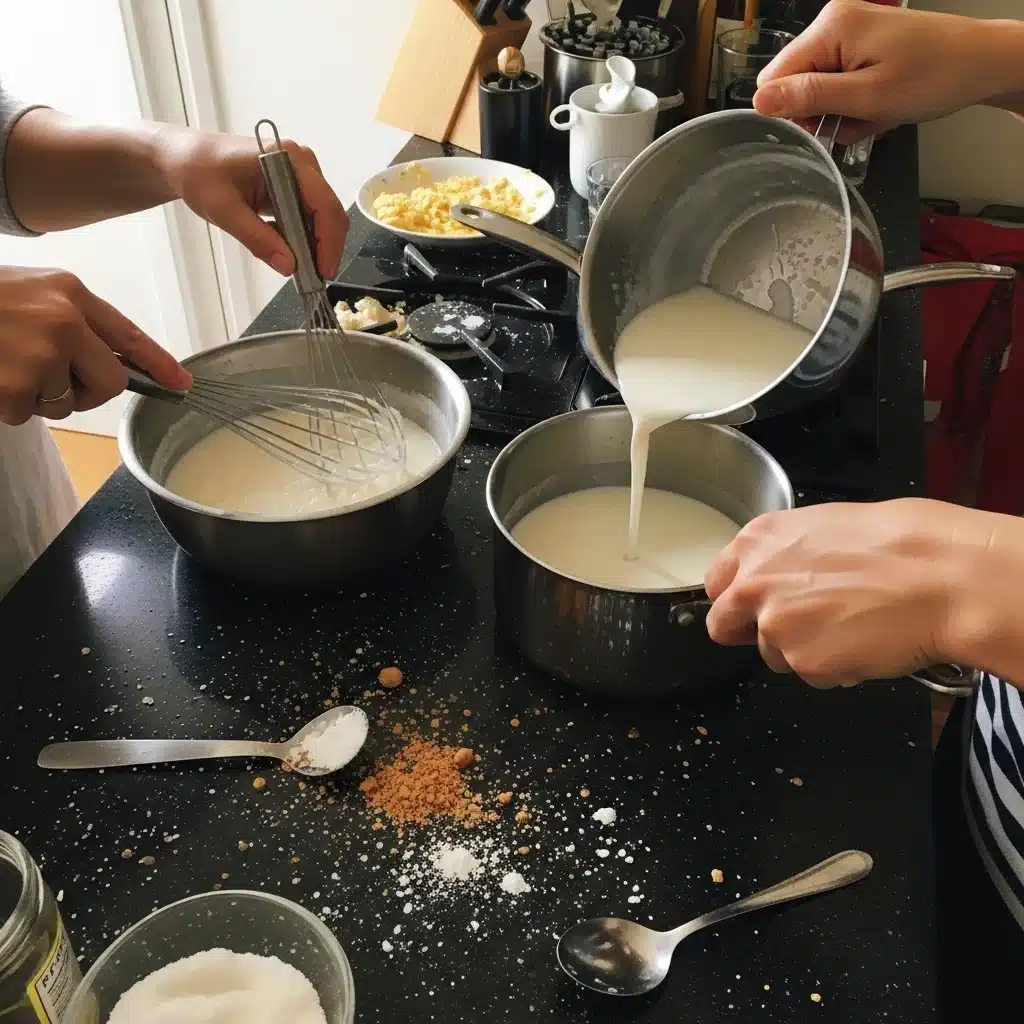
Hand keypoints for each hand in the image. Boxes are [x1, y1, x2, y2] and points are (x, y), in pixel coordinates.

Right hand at [0, 266, 190, 424]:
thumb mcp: (32, 292)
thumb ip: (74, 321)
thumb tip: (115, 361)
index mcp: (71, 292)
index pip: (130, 334)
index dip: (160, 365)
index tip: (182, 385)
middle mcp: (64, 320)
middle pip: (109, 382)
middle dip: (85, 392)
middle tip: (49, 379)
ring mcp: (42, 353)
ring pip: (64, 403)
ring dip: (36, 396)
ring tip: (4, 363)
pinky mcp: (16, 384)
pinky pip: (27, 414)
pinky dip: (6, 404)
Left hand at [154, 128, 347, 279]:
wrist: (183, 158)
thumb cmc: (197, 173)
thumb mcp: (222, 209)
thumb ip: (257, 238)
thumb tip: (289, 266)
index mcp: (288, 159)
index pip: (323, 204)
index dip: (328, 241)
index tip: (323, 272)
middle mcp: (302, 165)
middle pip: (330, 212)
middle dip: (325, 247)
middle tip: (313, 278)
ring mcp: (299, 176)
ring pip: (323, 218)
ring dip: (315, 246)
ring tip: (301, 270)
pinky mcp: (293, 189)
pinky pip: (308, 219)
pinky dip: (303, 239)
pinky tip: (287, 251)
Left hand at [703, 498, 992, 687]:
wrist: (942, 576)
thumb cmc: (902, 543)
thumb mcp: (825, 526)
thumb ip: (786, 555)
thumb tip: (781, 573)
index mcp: (757, 542)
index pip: (717, 584)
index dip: (737, 600)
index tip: (752, 607)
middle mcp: (754, 583)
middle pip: (724, 626)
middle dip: (753, 633)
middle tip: (796, 630)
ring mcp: (774, 626)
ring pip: (773, 654)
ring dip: (802, 650)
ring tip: (850, 627)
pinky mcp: (802, 662)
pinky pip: (811, 675)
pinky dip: (834, 668)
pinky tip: (864, 643)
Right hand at [754, 0, 1023, 140]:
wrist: (982, 63)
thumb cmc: (934, 76)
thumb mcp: (867, 96)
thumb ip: (809, 97)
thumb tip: (759, 101)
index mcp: (830, 27)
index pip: (774, 78)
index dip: (793, 109)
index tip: (829, 119)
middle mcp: (834, 22)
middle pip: (795, 84)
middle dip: (822, 112)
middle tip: (859, 117)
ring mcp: (849, 32)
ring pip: (818, 90)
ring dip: (843, 112)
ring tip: (876, 111)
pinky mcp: (863, 43)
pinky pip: (839, 83)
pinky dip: (856, 102)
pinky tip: (880, 104)